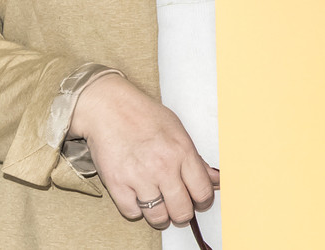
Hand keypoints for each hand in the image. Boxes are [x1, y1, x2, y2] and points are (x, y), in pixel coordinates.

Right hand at [68, 74, 218, 230]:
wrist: (108, 106)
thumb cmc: (143, 115)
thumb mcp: (177, 129)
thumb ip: (195, 158)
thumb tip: (215, 179)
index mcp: (181, 151)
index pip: (202, 192)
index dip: (202, 201)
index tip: (198, 201)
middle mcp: (162, 166)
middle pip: (182, 211)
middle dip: (182, 213)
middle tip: (177, 207)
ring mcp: (139, 177)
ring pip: (158, 217)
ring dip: (160, 216)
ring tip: (158, 204)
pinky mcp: (117, 184)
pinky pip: (132, 213)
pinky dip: (136, 209)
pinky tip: (137, 195)